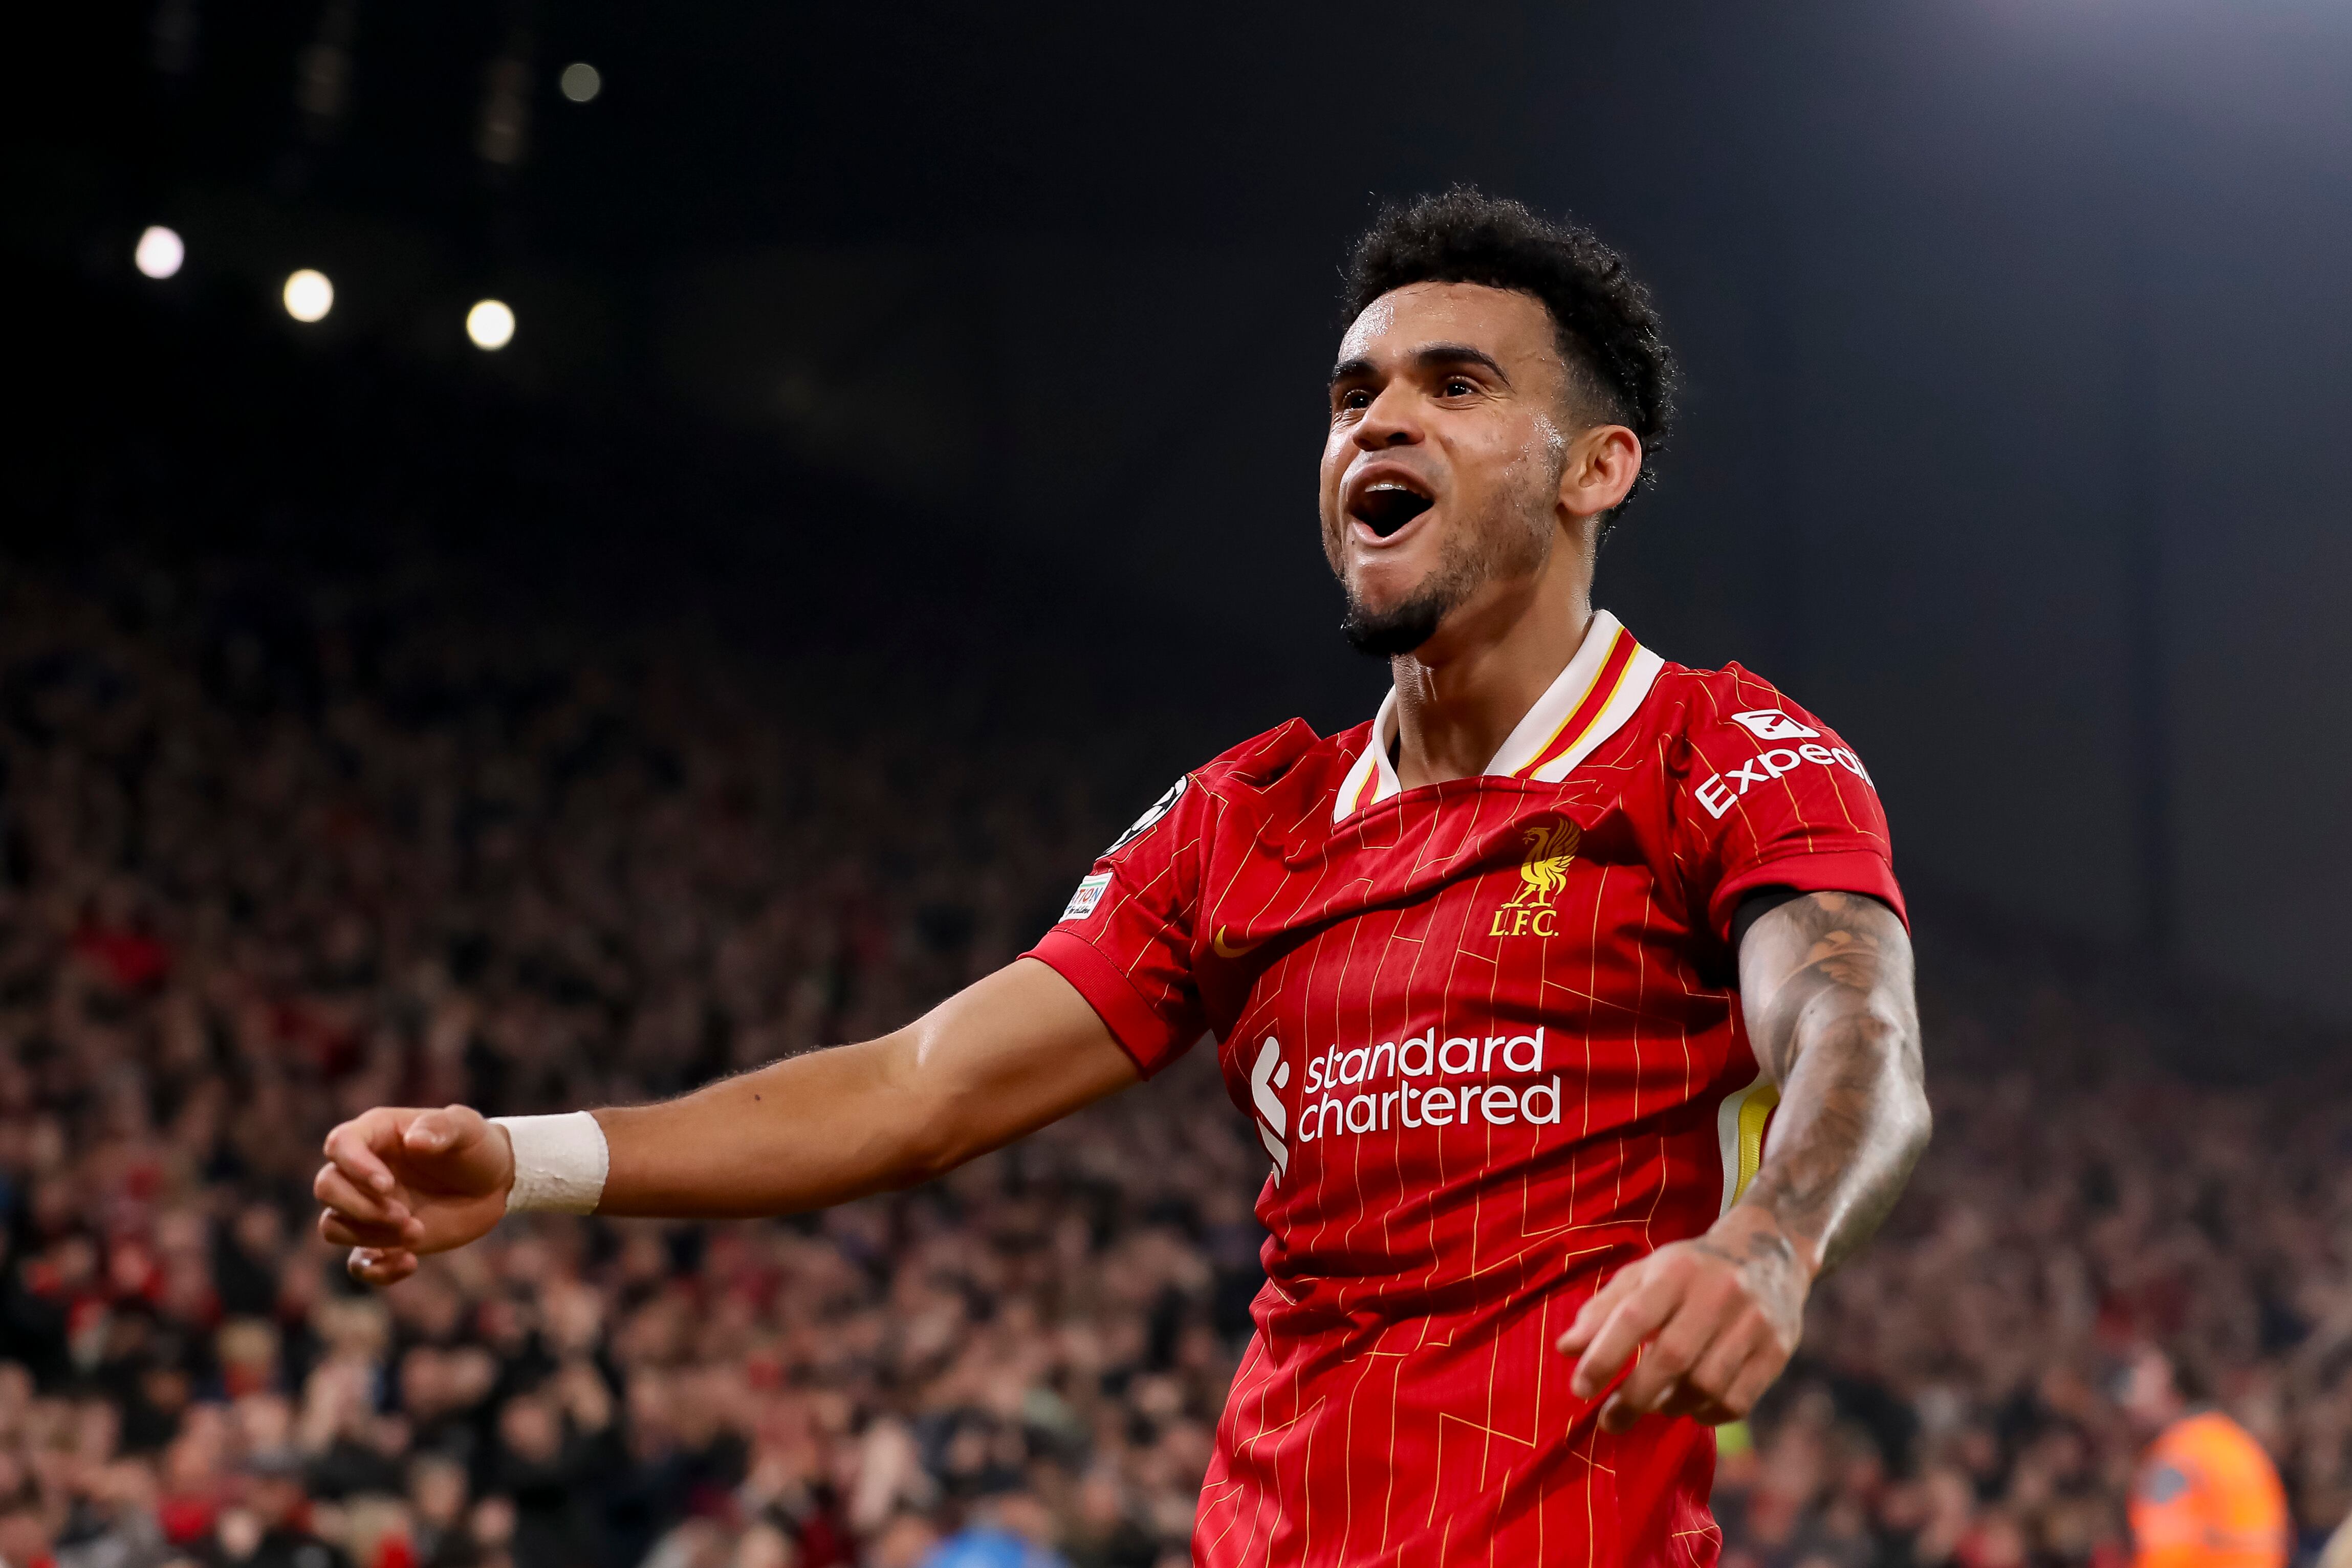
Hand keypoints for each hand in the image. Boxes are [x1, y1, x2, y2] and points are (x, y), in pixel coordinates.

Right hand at [314, 1105, 513, 1286]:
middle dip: (361, 1207)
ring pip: (333, 1226)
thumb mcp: (467, 1127)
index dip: (355, 1167)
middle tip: (405, 1215)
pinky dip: (375, 1270)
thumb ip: (442, 1127)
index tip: (387, 1186)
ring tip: (417, 1231)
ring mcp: (368, 1207)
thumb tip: (414, 1140)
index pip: (340, 1144)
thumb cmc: (476, 1146)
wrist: (494, 1184)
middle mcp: (362, 1171)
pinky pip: (357, 1263)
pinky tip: (410, 1263)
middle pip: (326, 1187)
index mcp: (376, 1135)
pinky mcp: (381, 1239)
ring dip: (370, 1236)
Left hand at [1554, 1209, 1809, 1431]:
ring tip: (1654, 1406)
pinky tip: (1690, 1407)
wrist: (1769, 1251)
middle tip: (1609, 1421)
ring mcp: (1753, 1323)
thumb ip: (1604, 1309)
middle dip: (1633, 1397)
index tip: (1579, 1389)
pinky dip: (1706, 1414)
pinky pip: (1736, 1401)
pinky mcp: (1777, 1351)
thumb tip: (1565, 1349)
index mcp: (1676, 1270)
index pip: (1634, 1316)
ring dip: (1670, 1406)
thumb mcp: (1645, 1274)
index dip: (1603, 1356)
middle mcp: (1718, 1293)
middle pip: (1671, 1357)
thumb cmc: (1690, 1269)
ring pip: (1705, 1385)